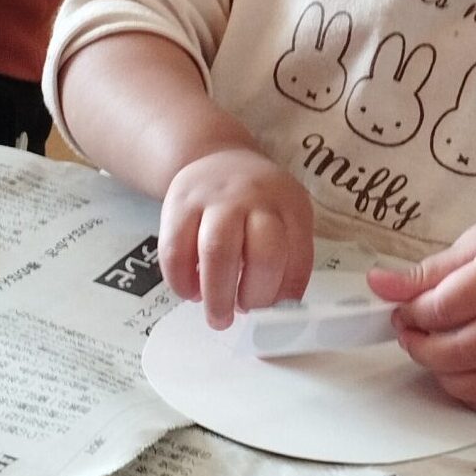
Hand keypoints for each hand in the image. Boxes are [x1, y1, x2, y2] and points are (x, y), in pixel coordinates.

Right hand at [159, 147, 313, 329]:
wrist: (216, 157)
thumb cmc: (254, 201)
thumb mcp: (283, 213)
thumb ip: (285, 255)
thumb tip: (277, 309)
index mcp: (290, 203)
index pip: (298, 255)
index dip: (286, 292)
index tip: (273, 313)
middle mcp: (256, 197)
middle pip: (263, 254)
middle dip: (255, 296)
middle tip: (244, 314)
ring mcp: (217, 199)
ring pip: (218, 252)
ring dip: (218, 295)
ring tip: (219, 318)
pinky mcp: (179, 204)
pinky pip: (176, 251)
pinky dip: (182, 281)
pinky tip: (191, 292)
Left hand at [366, 208, 475, 412]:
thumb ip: (428, 271)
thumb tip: (379, 285)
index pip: (447, 307)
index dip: (413, 312)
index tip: (402, 306)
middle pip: (462, 351)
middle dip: (421, 347)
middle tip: (409, 331)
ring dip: (442, 374)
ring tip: (432, 349)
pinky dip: (473, 392)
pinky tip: (460, 369)